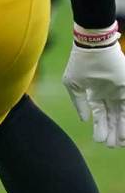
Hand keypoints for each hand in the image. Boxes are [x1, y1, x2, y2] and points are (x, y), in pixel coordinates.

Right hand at [62, 30, 124, 147]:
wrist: (94, 46)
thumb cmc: (81, 63)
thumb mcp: (73, 84)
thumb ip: (79, 103)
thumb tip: (84, 120)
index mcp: (95, 94)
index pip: (100, 116)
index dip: (101, 128)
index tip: (101, 141)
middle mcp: (108, 96)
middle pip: (112, 118)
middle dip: (112, 132)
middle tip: (113, 146)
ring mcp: (118, 93)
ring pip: (120, 116)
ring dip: (120, 129)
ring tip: (120, 144)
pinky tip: (124, 132)